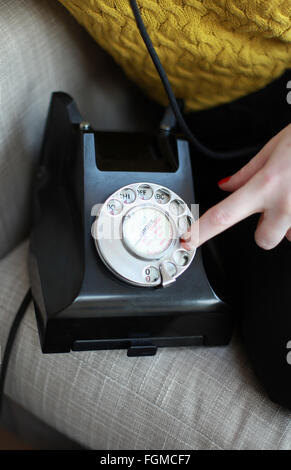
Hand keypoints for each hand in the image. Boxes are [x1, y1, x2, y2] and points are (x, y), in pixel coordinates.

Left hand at [181, 123, 290, 249]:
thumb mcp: (273, 148)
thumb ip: (247, 173)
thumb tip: (226, 186)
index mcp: (267, 184)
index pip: (224, 214)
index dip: (202, 231)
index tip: (188, 240)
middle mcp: (287, 204)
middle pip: (263, 240)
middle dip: (265, 228)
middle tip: (275, 206)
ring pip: (290, 235)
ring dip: (290, 221)